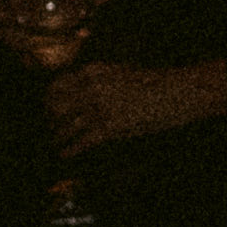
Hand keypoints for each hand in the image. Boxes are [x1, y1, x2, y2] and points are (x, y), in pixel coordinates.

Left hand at [44, 59, 220, 156]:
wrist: (178, 92)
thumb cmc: (155, 83)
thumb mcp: (121, 71)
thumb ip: (98, 78)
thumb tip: (80, 90)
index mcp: (93, 72)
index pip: (57, 85)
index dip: (48, 100)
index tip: (47, 108)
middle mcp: (91, 88)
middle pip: (56, 106)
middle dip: (50, 120)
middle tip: (49, 127)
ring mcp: (100, 108)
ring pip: (66, 126)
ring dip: (58, 137)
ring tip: (55, 143)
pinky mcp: (110, 127)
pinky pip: (81, 141)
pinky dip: (70, 150)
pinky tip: (65, 155)